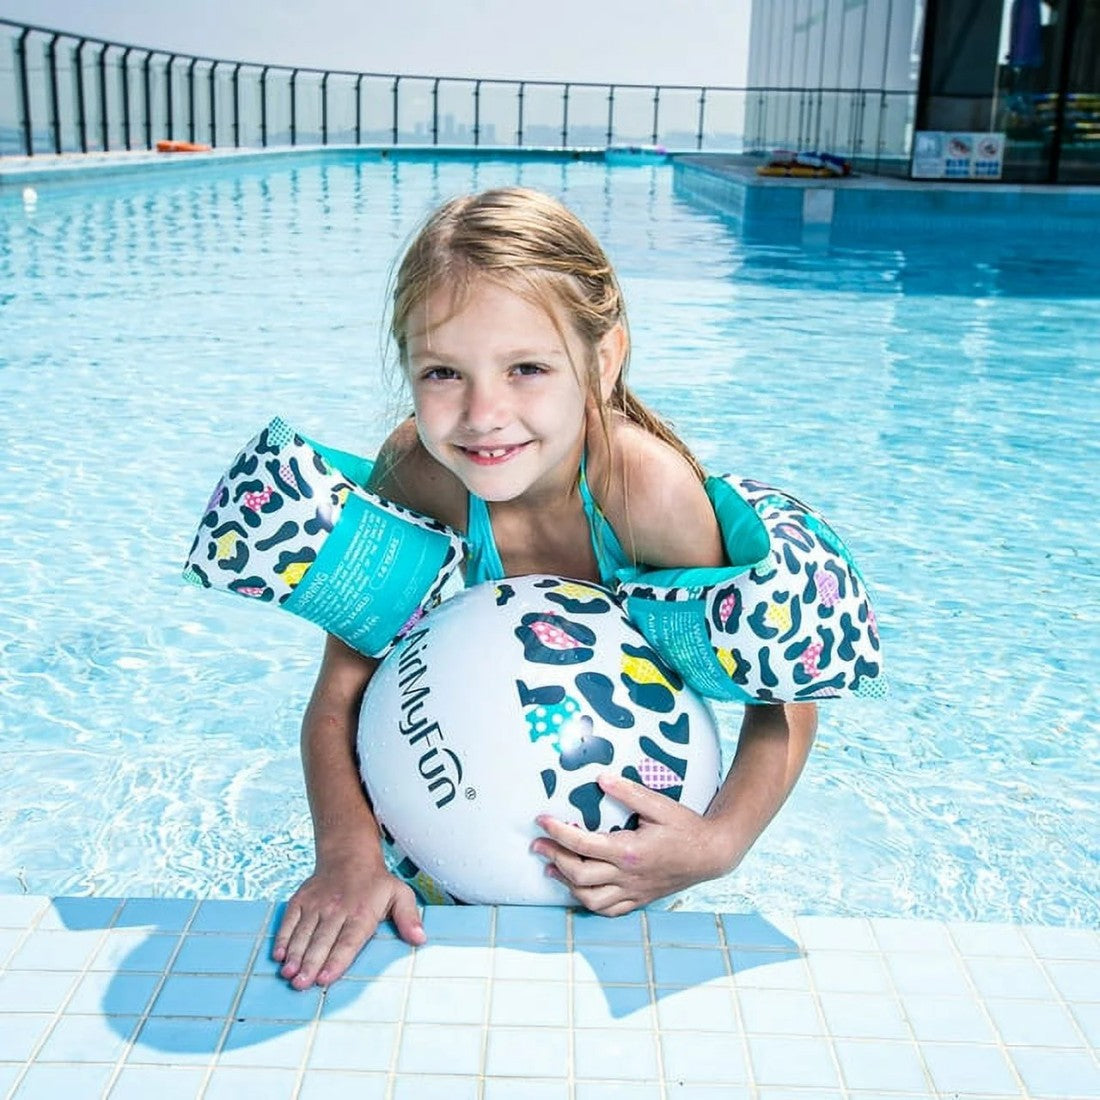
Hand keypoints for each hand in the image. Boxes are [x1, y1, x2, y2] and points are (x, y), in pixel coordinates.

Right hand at [273, 851, 426, 988]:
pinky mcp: (301, 900)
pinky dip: (283, 938)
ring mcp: (316, 904)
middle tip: (301, 984)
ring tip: (289, 975)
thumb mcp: (400, 894)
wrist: (349, 855)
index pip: (348, 940)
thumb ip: (409, 918)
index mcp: (361, 912)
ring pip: (304, 933)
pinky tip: (279, 956)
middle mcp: (337, 909)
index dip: (337, 960)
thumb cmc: (376, 883)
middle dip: (311, 964)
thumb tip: (420, 939)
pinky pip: (289, 920)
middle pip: (322, 940)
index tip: (327, 978)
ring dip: (296, 955)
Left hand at [530, 772, 729, 915]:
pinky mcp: (640, 899)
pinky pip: (609, 910)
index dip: (558, 832)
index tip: (542, 820)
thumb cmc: (686, 828)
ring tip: (551, 867)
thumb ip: (628, 792)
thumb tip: (601, 778)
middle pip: (579, 874)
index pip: (583, 843)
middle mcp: (628, 876)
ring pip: (590, 898)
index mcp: (629, 851)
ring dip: (566, 883)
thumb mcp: (659, 804)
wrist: (712, 854)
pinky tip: (579, 890)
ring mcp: (633, 891)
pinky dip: (589, 902)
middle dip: (553, 857)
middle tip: (537, 843)